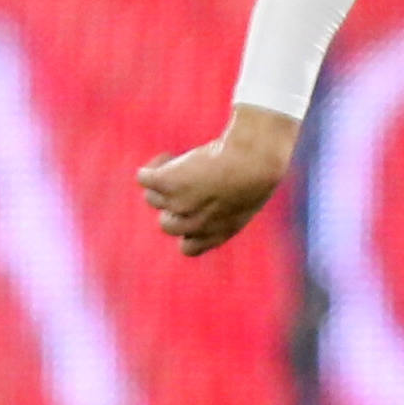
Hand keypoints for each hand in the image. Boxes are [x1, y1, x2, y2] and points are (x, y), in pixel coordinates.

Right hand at [137, 106, 300, 256]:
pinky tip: (166, 156)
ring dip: (161, 184)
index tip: (195, 211)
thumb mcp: (248, 197)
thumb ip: (229, 205)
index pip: (188, 248)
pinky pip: (144, 179)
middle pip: (166, 224)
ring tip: (175, 164)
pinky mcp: (165, 183)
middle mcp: (194, 225)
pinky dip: (151, 169)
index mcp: (217, 234)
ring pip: (153, 199)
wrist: (253, 162)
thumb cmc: (259, 174)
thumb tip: (217, 195)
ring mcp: (177, 205)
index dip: (188, 231)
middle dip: (174, 204)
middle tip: (186, 182)